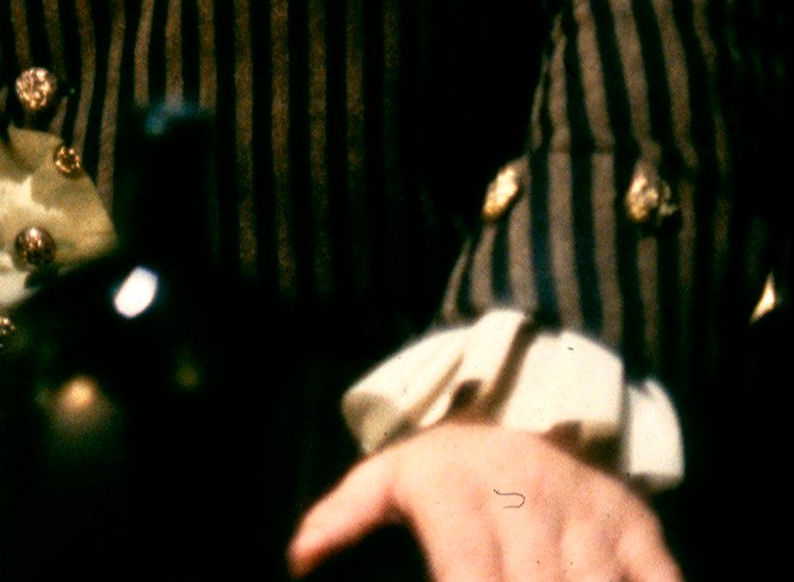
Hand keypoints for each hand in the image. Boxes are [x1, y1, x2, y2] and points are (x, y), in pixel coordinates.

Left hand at [289, 423, 678, 581]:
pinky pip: (660, 579)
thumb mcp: (388, 472)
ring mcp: (590, 516)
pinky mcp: (638, 525)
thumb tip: (297, 557)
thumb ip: (345, 514)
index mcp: (462, 494)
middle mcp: (529, 504)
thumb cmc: (446, 458)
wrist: (526, 394)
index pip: (469, 570)